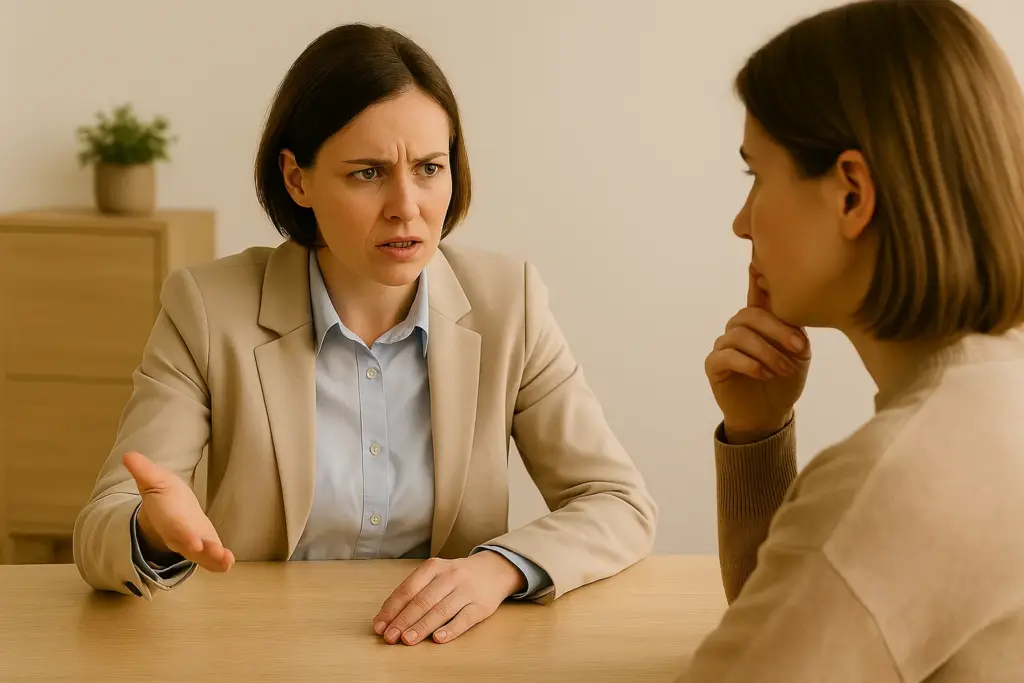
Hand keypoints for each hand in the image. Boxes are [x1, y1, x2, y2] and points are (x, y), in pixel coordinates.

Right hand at [123, 451, 233, 572]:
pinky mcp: (205, 546)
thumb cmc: (163, 495)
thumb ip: (143, 470)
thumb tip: (128, 455)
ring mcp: (192, 543)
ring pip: (201, 556)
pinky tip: (229, 563)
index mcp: (168, 518)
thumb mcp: (153, 479)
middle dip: (202, 551)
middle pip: (189, 546)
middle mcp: (179, 534)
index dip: (184, 535)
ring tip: (227, 562)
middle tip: (217, 555)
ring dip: (213, 560)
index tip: (195, 543)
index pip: (175, 528)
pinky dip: (219, 563)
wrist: (167, 511)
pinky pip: (210, 558)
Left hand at [372, 552, 524, 644]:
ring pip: (442, 610)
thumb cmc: (456, 577)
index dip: (392, 608)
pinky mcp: (482, 605)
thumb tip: (388, 618)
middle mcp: (451, 576)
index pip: (408, 588)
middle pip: (423, 600)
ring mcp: (467, 590)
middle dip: (404, 620)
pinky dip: (450, 629)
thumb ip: (415, 592)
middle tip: (390, 637)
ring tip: (408, 640)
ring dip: (422, 626)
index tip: (380, 626)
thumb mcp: (436, 574)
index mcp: (434, 567)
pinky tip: (438, 639)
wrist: (494, 570)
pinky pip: (464, 618)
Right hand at [705, 268, 810, 443]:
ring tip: (785, 369)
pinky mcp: (714, 365)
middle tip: (799, 348)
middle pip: (750, 314)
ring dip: (767, 352)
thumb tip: (793, 306)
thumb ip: (794, 328)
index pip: (755, 292)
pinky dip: (750, 364)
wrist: (770, 414)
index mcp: (759, 320)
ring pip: (741, 336)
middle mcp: (738, 328)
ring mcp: (723, 345)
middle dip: (778, 330)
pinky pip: (728, 356)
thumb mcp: (798, 352)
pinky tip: (765, 374)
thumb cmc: (785, 380)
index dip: (756, 276)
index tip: (760, 263)